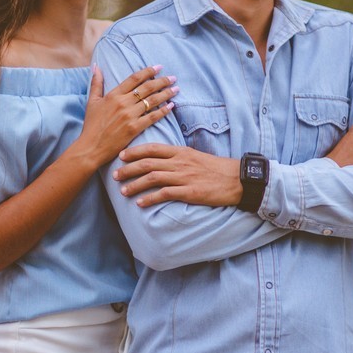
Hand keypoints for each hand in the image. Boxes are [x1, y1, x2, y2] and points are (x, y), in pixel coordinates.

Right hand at [71, 66, 177, 168]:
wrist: (91, 147)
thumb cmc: (91, 126)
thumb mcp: (92, 102)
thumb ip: (96, 83)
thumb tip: (96, 66)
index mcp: (113, 95)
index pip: (134, 78)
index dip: (148, 71)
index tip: (159, 67)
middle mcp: (123, 103)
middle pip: (147, 88)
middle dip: (162, 81)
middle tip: (173, 78)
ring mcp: (129, 116)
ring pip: (152, 101)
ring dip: (166, 94)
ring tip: (176, 89)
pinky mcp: (134, 128)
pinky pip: (152, 117)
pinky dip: (163, 111)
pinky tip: (171, 106)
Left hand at [112, 143, 240, 207]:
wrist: (237, 180)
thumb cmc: (217, 169)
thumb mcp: (196, 157)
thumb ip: (178, 158)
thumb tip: (162, 161)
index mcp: (181, 152)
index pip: (152, 148)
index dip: (134, 152)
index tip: (121, 156)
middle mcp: (180, 162)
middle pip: (147, 163)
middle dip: (128, 169)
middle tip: (115, 175)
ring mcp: (184, 177)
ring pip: (152, 178)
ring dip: (135, 185)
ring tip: (123, 191)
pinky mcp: (189, 192)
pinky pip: (164, 194)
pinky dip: (150, 199)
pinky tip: (140, 204)